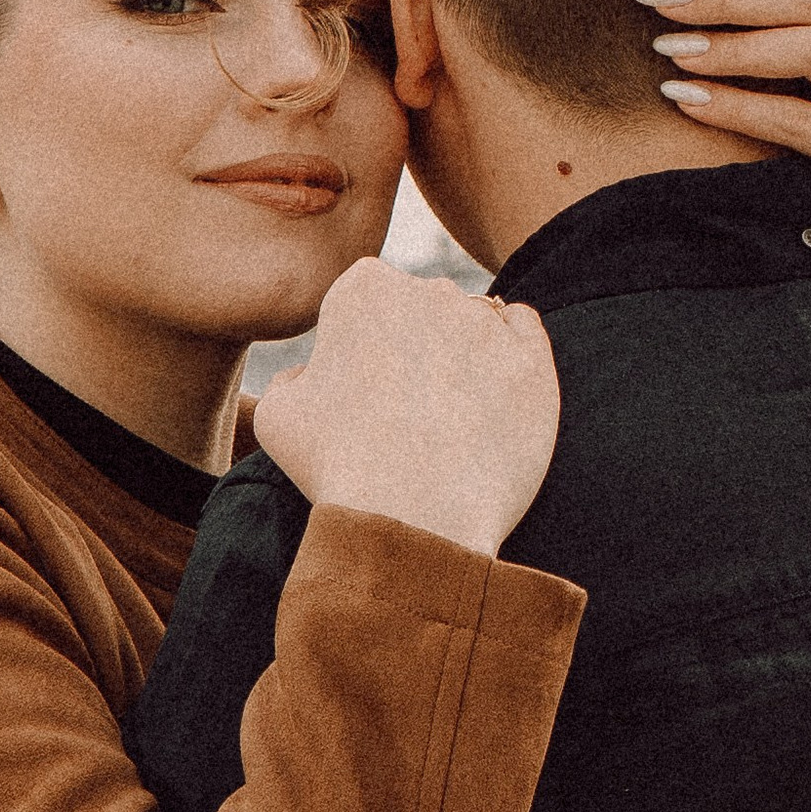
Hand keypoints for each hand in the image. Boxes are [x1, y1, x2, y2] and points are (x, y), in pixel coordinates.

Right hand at [252, 259, 560, 554]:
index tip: (364, 391)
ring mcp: (486, 325)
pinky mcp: (533, 361)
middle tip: (409, 410)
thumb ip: (291, 377)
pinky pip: (525, 334)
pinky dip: (512, 356)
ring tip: (451, 418)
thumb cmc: (338, 472)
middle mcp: (429, 291)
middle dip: (418, 345)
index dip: (364, 346)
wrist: (416, 522)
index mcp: (363, 289)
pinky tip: (493, 396)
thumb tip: (313, 373)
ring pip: (474, 322)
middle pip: (425, 305)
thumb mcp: (277, 418)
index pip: (369, 298)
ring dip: (465, 354)